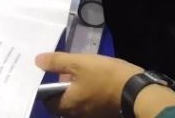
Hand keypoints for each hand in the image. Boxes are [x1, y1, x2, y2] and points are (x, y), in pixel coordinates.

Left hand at [35, 53, 169, 117]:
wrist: (137, 90)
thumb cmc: (104, 75)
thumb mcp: (78, 63)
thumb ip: (56, 62)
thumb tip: (37, 62)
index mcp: (68, 106)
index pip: (48, 102)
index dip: (46, 89)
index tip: (51, 74)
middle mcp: (78, 115)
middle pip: (63, 102)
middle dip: (63, 87)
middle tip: (68, 68)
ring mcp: (92, 115)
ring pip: (77, 102)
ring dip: (76, 89)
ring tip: (81, 70)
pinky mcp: (104, 112)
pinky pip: (90, 103)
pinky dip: (88, 92)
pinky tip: (94, 78)